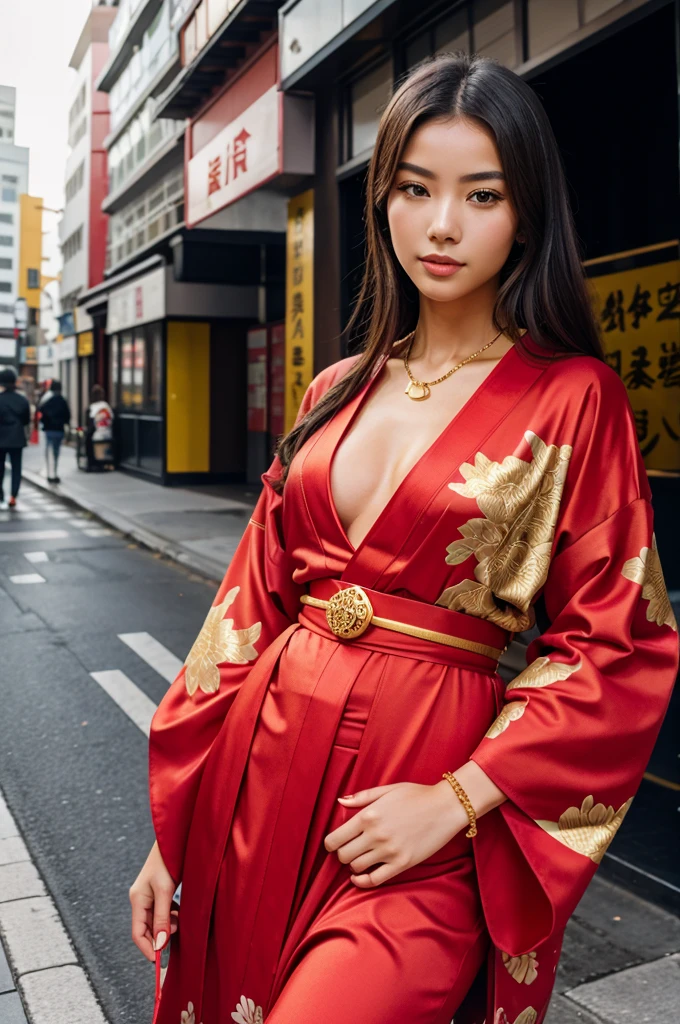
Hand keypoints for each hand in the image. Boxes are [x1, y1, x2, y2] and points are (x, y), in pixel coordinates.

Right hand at [129, 841, 178, 961]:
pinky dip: (172, 916)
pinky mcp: (160, 892)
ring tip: (180, 921)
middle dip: (160, 937)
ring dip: (168, 926)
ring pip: (156, 921)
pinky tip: (180, 912)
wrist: (174, 840)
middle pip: (146, 929)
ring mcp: (150, 896)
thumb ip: (162, 918)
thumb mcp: (164, 891)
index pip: (137, 933)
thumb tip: (161, 944)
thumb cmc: (168, 863)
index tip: (160, 961)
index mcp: (137, 900)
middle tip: (176, 937)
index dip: (148, 949)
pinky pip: (164, 912)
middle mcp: (141, 899)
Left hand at [324, 781, 469, 887]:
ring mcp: (389, 851)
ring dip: (353, 865)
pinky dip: (362, 882)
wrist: (445, 807)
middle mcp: (376, 835)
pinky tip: (359, 877)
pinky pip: (375, 880)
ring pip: (357, 868)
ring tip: (359, 858)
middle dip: (342, 854)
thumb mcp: (387, 790)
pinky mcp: (402, 863)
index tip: (333, 844)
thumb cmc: (416, 795)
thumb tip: (340, 801)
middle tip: (348, 849)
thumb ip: (362, 797)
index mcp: (368, 815)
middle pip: (344, 855)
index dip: (330, 843)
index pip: (336, 838)